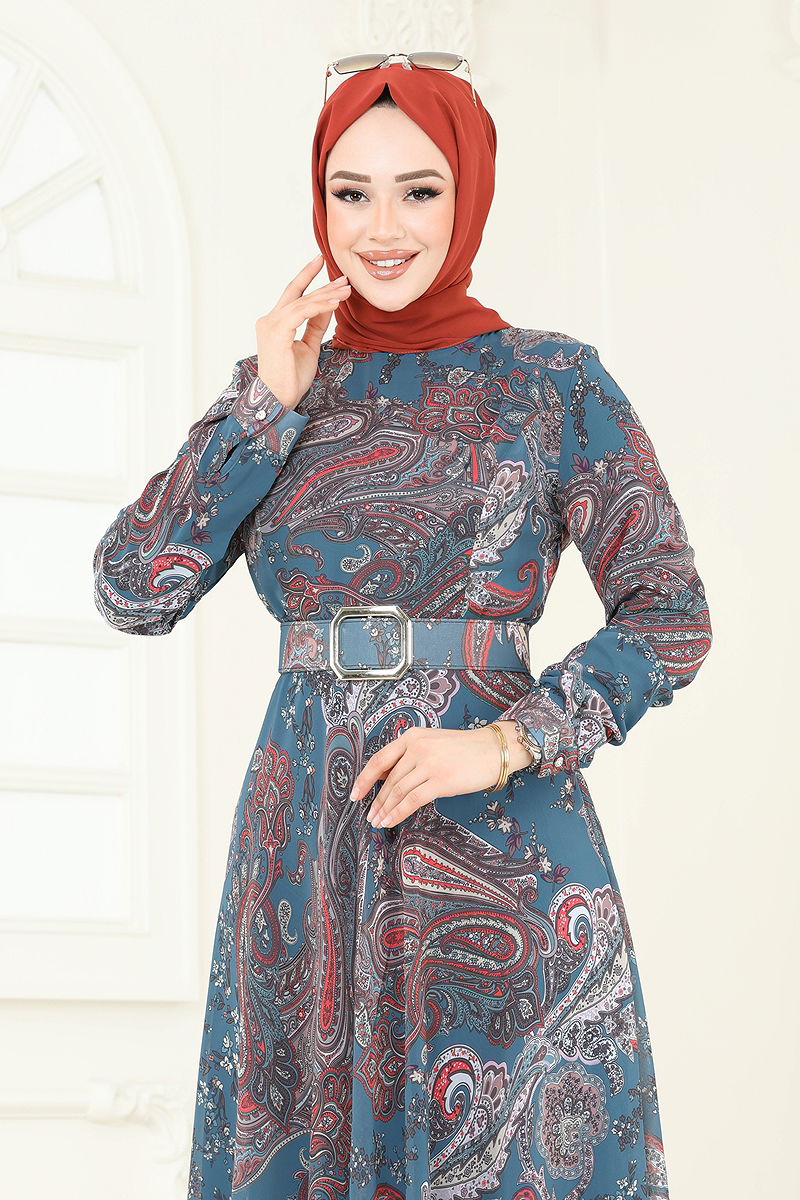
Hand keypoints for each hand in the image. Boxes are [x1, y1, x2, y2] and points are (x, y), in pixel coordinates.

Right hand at [254, 253, 350, 409]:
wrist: (278, 399)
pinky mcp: (277, 332)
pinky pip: (302, 312)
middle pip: (299, 294)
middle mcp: (269, 320)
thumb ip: (316, 325)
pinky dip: (319, 306)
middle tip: (344, 278)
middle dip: (323, 285)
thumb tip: (328, 306)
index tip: (320, 261)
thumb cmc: (291, 378)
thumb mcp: (309, 346)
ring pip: (302, 301)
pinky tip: (335, 302)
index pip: (292, 294)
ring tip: (346, 290)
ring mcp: (271, 325)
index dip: (306, 276)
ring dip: (326, 295)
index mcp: (275, 323)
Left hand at [350, 722, 532, 828]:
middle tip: (369, 815)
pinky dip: (398, 813)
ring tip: (378, 822)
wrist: (493, 749)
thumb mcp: (432, 743)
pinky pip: (413, 800)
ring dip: (385, 809)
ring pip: (398, 791)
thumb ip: (410, 756)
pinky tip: (391, 821)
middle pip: (389, 780)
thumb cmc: (464, 749)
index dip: (364, 779)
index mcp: (412, 736)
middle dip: (376, 801)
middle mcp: (417, 747)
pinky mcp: (441, 780)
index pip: (379, 759)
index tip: (355, 793)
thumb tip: (387, 780)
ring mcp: (429, 763)